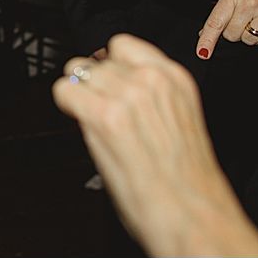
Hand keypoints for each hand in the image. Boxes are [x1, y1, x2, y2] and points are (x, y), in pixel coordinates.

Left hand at [52, 34, 257, 256]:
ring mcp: (125, 94)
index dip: (110, 65)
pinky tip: (79, 121)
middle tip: (100, 112)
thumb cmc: (187, 180)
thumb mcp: (178, 119)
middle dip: (93, 85)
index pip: (123, 45)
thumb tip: (112, 86)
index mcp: (174, 77)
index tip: (107, 82)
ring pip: (77, 72)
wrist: (192, 213)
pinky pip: (64, 91)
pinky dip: (65, 104)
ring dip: (80, 95)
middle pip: (96, 61)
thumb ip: (147, 95)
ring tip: (94, 121)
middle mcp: (150, 79)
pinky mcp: (102, 115)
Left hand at [196, 0, 257, 59]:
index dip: (207, 40)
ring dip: (251, 36)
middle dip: (236, 32)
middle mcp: (249, 4)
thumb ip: (220, 15)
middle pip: (230, 36)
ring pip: (247, 41)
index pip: (215, 23)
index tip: (202, 52)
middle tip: (247, 20)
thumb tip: (204, 34)